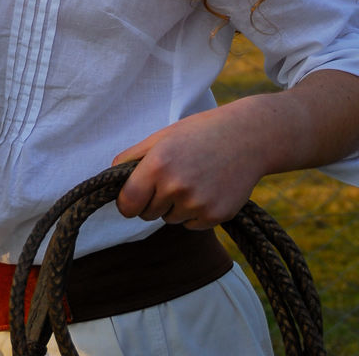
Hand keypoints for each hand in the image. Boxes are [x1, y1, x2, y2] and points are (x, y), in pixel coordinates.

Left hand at [112, 104, 266, 230]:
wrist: (247, 138)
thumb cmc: (200, 133)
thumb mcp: (163, 136)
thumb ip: (133, 157)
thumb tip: (111, 176)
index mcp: (158, 164)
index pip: (127, 204)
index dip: (127, 204)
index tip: (132, 199)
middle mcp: (176, 186)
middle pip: (148, 214)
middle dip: (154, 201)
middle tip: (173, 177)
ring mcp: (197, 203)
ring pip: (170, 219)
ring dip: (176, 206)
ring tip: (194, 178)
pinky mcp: (215, 216)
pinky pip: (192, 225)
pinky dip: (195, 213)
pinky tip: (208, 188)